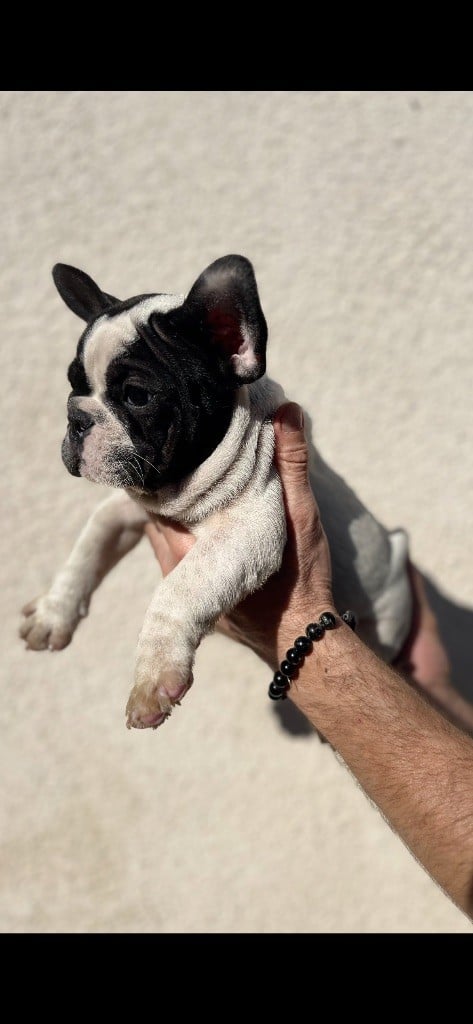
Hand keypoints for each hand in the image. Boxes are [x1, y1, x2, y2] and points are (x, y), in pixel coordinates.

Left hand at [144, 402, 334, 670]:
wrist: (303, 641)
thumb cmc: (302, 584)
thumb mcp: (303, 519)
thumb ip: (292, 467)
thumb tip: (286, 411)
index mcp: (187, 547)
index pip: (154, 494)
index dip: (165, 464)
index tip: (177, 437)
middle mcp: (174, 565)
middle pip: (158, 506)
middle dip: (171, 478)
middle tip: (187, 442)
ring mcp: (180, 579)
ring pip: (166, 525)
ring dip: (179, 500)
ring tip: (195, 465)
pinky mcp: (191, 590)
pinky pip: (178, 543)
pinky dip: (187, 523)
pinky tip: (205, 504)